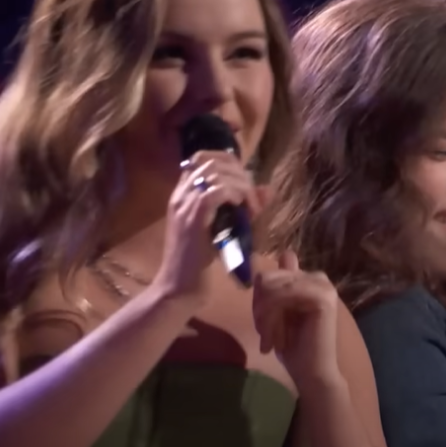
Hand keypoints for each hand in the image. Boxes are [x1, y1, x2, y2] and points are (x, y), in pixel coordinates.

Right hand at [151, 150, 265, 306]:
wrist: (177, 289)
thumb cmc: (198, 263)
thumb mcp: (224, 229)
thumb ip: (241, 208)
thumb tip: (267, 188)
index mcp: (182, 195)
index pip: (202, 157)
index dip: (228, 161)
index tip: (244, 181)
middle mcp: (180, 195)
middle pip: (210, 159)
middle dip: (239, 172)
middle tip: (251, 197)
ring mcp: (184, 205)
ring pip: (215, 173)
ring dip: (241, 185)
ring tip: (250, 208)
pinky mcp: (193, 219)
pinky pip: (216, 192)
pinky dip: (236, 195)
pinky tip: (244, 211)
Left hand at [252, 251, 341, 388]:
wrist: (312, 373)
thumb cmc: (294, 347)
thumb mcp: (276, 313)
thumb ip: (276, 287)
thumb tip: (284, 253)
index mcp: (307, 280)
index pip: (269, 274)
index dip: (259, 297)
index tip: (261, 322)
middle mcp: (318, 278)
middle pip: (268, 278)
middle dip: (260, 307)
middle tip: (264, 334)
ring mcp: (323, 286)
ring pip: (273, 287)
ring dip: (265, 316)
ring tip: (269, 340)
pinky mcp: (323, 297)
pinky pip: (284, 295)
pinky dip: (272, 318)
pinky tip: (274, 339)